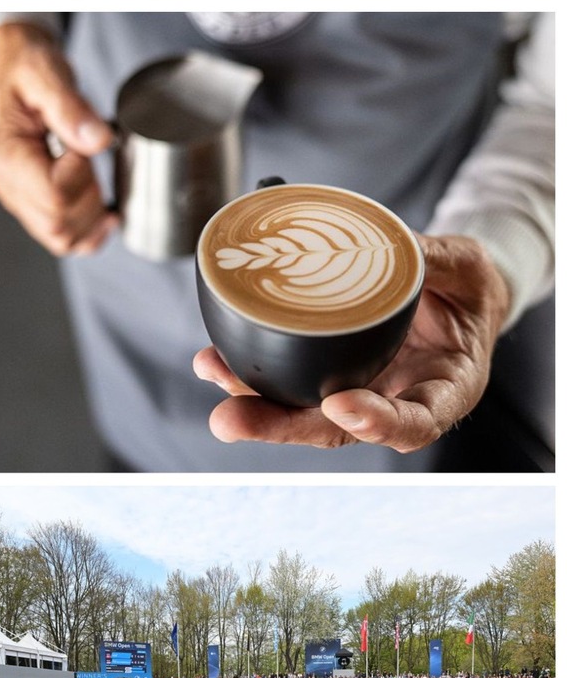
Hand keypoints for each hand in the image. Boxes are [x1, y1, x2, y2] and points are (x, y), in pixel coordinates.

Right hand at [0, 21, 115, 255]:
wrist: (14, 66)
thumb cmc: (25, 67)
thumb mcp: (47, 73)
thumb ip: (71, 108)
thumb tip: (98, 142)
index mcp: (3, 151)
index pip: (53, 193)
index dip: (81, 176)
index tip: (85, 147)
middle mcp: (4, 181)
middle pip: (56, 224)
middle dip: (89, 200)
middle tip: (93, 165)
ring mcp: (14, 195)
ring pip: (58, 237)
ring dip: (90, 220)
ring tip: (100, 188)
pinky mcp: (28, 200)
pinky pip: (56, 235)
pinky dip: (85, 232)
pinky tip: (103, 214)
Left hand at [193, 234, 509, 452]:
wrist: (451, 298)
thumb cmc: (466, 290)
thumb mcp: (466, 267)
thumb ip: (437, 261)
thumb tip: (402, 246)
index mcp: (444, 390)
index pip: (414, 422)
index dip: (377, 422)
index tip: (341, 406)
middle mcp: (393, 403)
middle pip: (333, 430)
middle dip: (279, 427)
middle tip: (231, 419)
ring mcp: (355, 394)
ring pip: (300, 412)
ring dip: (251, 403)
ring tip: (211, 372)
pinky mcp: (324, 377)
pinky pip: (286, 383)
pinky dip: (248, 375)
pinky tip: (213, 361)